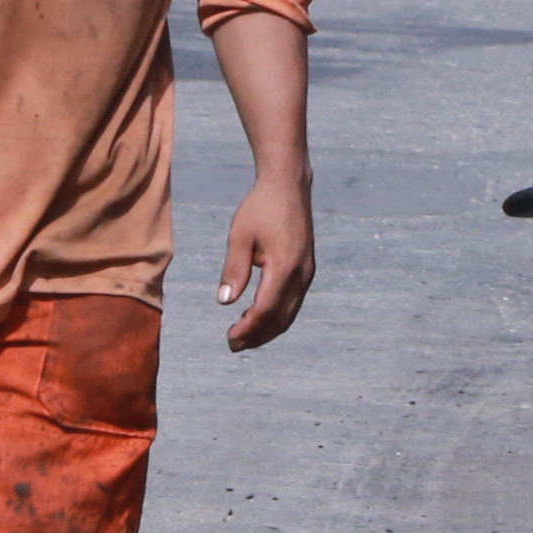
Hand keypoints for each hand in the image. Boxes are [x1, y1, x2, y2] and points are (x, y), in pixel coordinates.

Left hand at [212, 172, 316, 349]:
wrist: (289, 186)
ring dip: (267, 330)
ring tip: (244, 338)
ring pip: (290, 314)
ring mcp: (307, 273)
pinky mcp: (307, 270)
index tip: (229, 337)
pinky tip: (259, 318)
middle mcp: (301, 274)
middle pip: (281, 318)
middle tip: (233, 345)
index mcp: (284, 266)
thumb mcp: (240, 236)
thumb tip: (225, 302)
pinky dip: (277, 317)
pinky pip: (294, 303)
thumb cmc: (261, 208)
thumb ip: (234, 270)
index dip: (248, 328)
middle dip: (257, 336)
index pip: (266, 308)